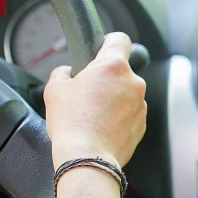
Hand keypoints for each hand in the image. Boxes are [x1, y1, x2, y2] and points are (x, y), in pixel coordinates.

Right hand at [44, 32, 147, 170]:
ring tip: (93, 114)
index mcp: (113, 66)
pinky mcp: (142, 123)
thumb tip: (67, 72)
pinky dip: (119, 116)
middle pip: (121, 70)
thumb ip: (63, 72)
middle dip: (106, 78)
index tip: (100, 49)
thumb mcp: (55, 89)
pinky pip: (130, 112)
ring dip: (114, 98)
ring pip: (126, 93)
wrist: (87, 158)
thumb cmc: (72, 124)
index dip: (108, 42)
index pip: (120, 39)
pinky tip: (102, 126)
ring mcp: (141, 104)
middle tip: (87, 92)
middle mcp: (133, 82)